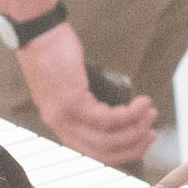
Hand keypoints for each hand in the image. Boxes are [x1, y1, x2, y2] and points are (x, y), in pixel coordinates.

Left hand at [24, 28, 162, 171]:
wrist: (37, 35)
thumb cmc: (53, 54)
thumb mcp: (69, 87)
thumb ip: (87, 103)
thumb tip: (114, 111)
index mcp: (62, 125)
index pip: (94, 153)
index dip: (122, 152)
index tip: (140, 141)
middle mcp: (62, 126)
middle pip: (104, 152)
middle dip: (134, 145)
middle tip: (150, 132)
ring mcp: (66, 116)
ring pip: (108, 139)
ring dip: (136, 129)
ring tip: (149, 113)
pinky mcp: (73, 102)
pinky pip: (108, 119)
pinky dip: (130, 114)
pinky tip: (141, 103)